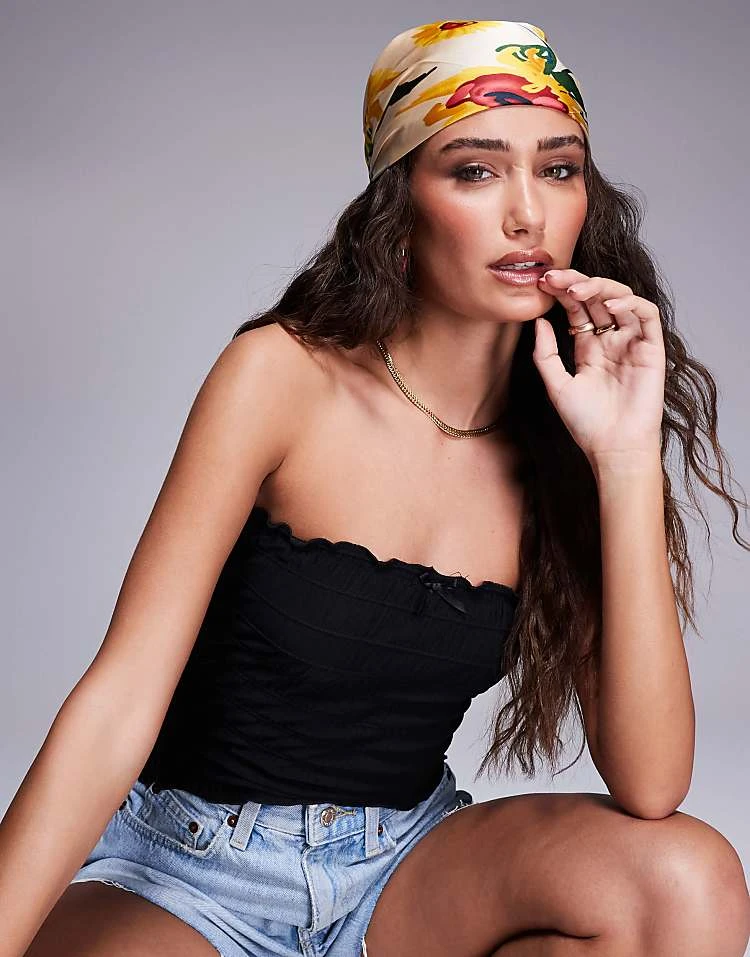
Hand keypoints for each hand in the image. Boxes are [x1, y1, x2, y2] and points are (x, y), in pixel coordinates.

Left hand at [532, 268, 665, 465]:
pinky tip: (609, 305)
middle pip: (597, 299)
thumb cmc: (586, 423)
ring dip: (600, 287)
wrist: (613, 447)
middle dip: (577, 282)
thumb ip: (546, 354)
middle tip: (555, 277)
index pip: (577, 309)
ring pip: (621, 299)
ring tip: (577, 288)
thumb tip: (537, 321)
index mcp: (588, 348)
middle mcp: (611, 341)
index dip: (562, 292)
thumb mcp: (557, 385)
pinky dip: (630, 303)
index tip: (542, 282)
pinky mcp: (652, 349)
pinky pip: (646, 316)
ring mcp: (632, 343)